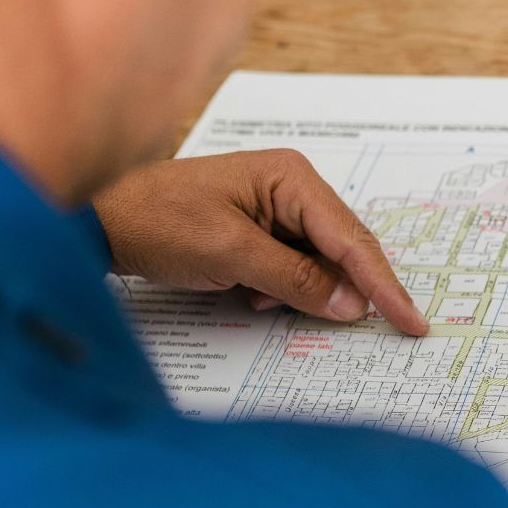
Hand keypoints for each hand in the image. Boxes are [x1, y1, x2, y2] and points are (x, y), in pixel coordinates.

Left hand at [94, 149, 429, 334]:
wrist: (96, 220)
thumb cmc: (156, 222)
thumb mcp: (230, 254)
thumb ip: (296, 279)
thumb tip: (352, 306)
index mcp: (291, 178)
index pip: (351, 239)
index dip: (385, 285)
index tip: (412, 321)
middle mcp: (291, 187)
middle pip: (344, 250)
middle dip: (348, 290)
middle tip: (380, 328)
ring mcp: (274, 208)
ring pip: (318, 264)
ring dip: (303, 291)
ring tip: (259, 299)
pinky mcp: (257, 230)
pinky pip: (292, 267)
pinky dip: (280, 289)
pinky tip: (249, 295)